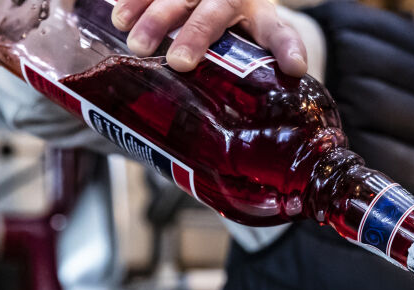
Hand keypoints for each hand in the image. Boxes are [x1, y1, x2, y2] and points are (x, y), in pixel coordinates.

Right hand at [111, 0, 307, 75]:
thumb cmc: (236, 35)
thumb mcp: (251, 55)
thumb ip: (250, 87)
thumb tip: (242, 150)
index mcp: (262, 19)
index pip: (280, 34)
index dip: (288, 50)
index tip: (295, 68)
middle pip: (217, 10)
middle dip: (197, 34)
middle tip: (179, 62)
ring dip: (156, 18)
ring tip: (137, 46)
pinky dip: (132, 0)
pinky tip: (118, 19)